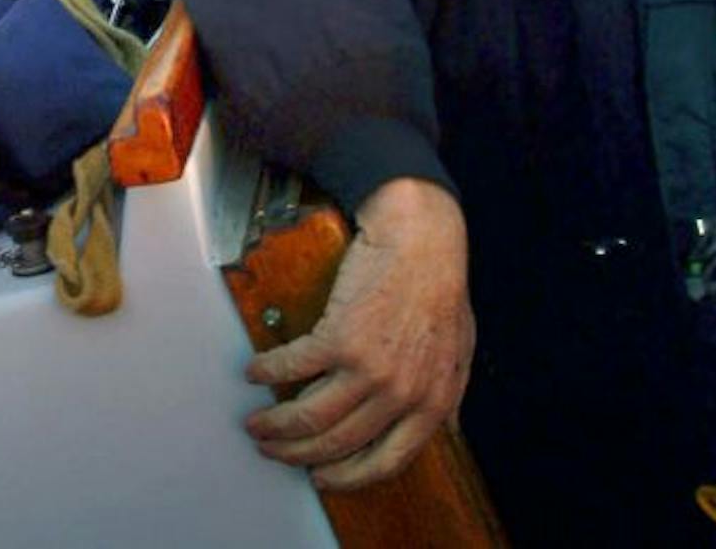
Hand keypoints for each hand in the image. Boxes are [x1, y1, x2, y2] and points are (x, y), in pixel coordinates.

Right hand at [243, 178, 475, 489]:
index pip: (385, 463)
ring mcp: (369, 370)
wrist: (422, 239)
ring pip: (309, 418)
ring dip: (275, 425)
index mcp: (431, 404)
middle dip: (296, 454)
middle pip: (336, 444)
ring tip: (257, 423)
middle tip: (273, 449)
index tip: (321, 476)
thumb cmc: (441, 288)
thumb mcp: (459, 353)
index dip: (347, 477)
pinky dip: (267, 373)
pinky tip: (256, 372)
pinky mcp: (339, 338)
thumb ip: (447, 396)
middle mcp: (400, 395)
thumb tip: (442, 429)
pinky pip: (292, 369)